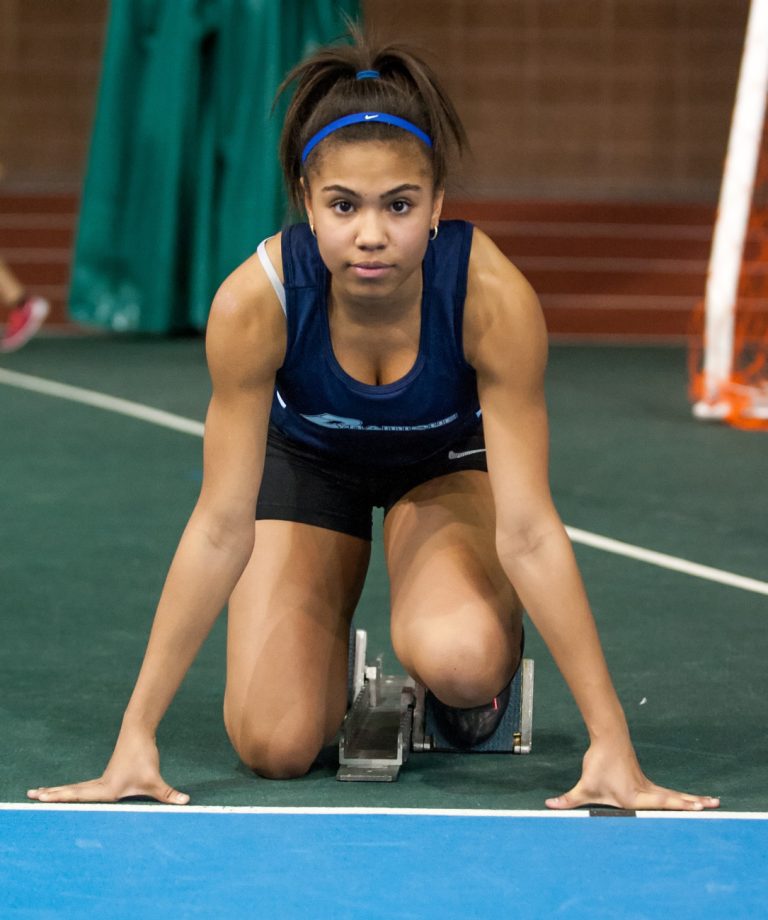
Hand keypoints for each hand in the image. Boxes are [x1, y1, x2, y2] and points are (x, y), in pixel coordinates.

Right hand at [27, 727, 188, 804]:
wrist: (138, 731)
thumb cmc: (143, 756)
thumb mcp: (155, 780)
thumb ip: (168, 794)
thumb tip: (186, 804)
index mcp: (106, 790)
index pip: (78, 797)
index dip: (60, 799)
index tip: (42, 799)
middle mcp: (99, 785)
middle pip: (71, 792)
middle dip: (52, 796)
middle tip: (30, 796)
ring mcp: (101, 780)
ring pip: (75, 788)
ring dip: (58, 792)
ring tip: (38, 793)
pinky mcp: (106, 777)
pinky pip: (82, 786)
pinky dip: (69, 790)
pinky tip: (63, 792)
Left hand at [545, 740, 719, 811]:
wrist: (608, 738)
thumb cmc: (598, 763)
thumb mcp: (583, 786)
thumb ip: (568, 800)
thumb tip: (549, 807)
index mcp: (633, 797)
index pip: (659, 804)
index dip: (677, 806)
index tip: (696, 807)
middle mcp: (645, 792)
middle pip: (673, 800)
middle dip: (692, 804)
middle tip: (714, 805)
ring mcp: (649, 786)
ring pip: (673, 795)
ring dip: (691, 800)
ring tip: (714, 803)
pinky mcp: (648, 783)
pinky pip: (668, 793)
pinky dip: (682, 798)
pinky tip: (693, 800)